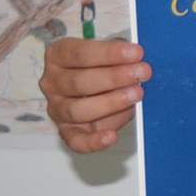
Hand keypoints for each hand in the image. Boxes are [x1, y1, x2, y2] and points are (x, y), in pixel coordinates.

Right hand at [42, 36, 149, 154]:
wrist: (99, 85)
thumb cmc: (105, 65)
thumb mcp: (109, 54)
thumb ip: (119, 57)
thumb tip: (139, 62)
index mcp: (58, 55)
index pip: (79, 53)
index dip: (109, 53)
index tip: (137, 53)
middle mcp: (52, 83)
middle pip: (79, 82)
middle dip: (115, 77)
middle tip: (143, 73)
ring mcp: (57, 109)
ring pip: (78, 110)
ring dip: (111, 103)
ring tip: (137, 94)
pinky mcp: (67, 131)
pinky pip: (76, 140)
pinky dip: (93, 141)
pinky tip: (111, 137)